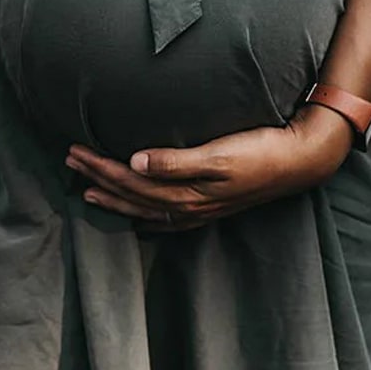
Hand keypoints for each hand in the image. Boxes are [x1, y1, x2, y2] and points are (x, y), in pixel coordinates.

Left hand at [64, 104, 354, 230]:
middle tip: (70, 161)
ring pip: (145, 208)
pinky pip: (168, 218)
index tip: (75, 151)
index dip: (100, 167)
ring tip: (88, 189)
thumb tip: (134, 162)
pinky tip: (139, 218)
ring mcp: (201, 210)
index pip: (130, 181)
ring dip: (116, 197)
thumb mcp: (219, 153)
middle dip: (98, 179)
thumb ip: (176, 161)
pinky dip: (147, 217)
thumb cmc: (260, 150)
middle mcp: (189, 206)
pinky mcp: (212, 206)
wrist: (300, 160)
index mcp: (186, 192)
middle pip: (132, 195)